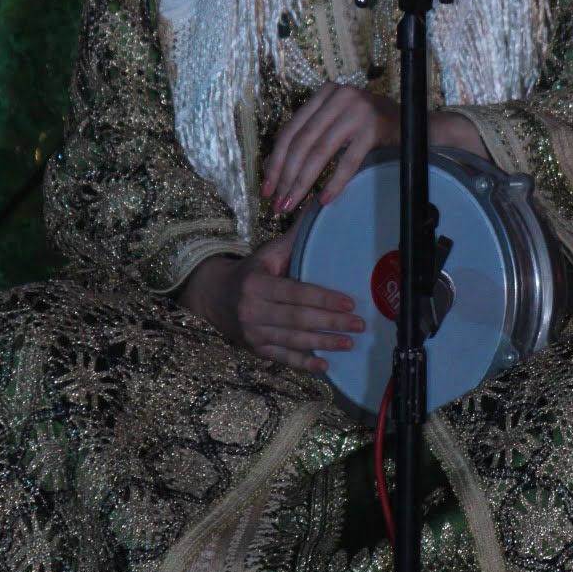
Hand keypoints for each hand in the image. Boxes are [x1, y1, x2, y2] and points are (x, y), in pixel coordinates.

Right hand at [181, 217, 363, 373]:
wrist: (213, 296)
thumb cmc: (249, 272)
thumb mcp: (267, 253)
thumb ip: (294, 236)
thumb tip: (319, 205)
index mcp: (257, 284)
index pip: (295, 293)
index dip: (323, 298)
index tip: (349, 302)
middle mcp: (253, 310)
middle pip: (298, 319)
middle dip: (331, 322)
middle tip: (359, 324)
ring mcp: (253, 333)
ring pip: (293, 340)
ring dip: (324, 343)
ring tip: (349, 343)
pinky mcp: (255, 349)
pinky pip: (282, 358)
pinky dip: (303, 364)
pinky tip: (324, 366)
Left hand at [262, 86, 491, 214]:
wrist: (419, 126)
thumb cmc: (375, 131)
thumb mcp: (340, 125)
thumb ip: (314, 137)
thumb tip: (278, 171)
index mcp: (325, 93)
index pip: (291, 130)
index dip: (275, 162)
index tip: (267, 188)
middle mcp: (339, 96)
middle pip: (301, 142)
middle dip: (286, 177)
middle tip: (278, 204)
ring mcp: (357, 110)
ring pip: (319, 151)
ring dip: (302, 183)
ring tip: (293, 205)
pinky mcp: (374, 127)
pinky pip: (348, 161)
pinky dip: (334, 182)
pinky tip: (323, 200)